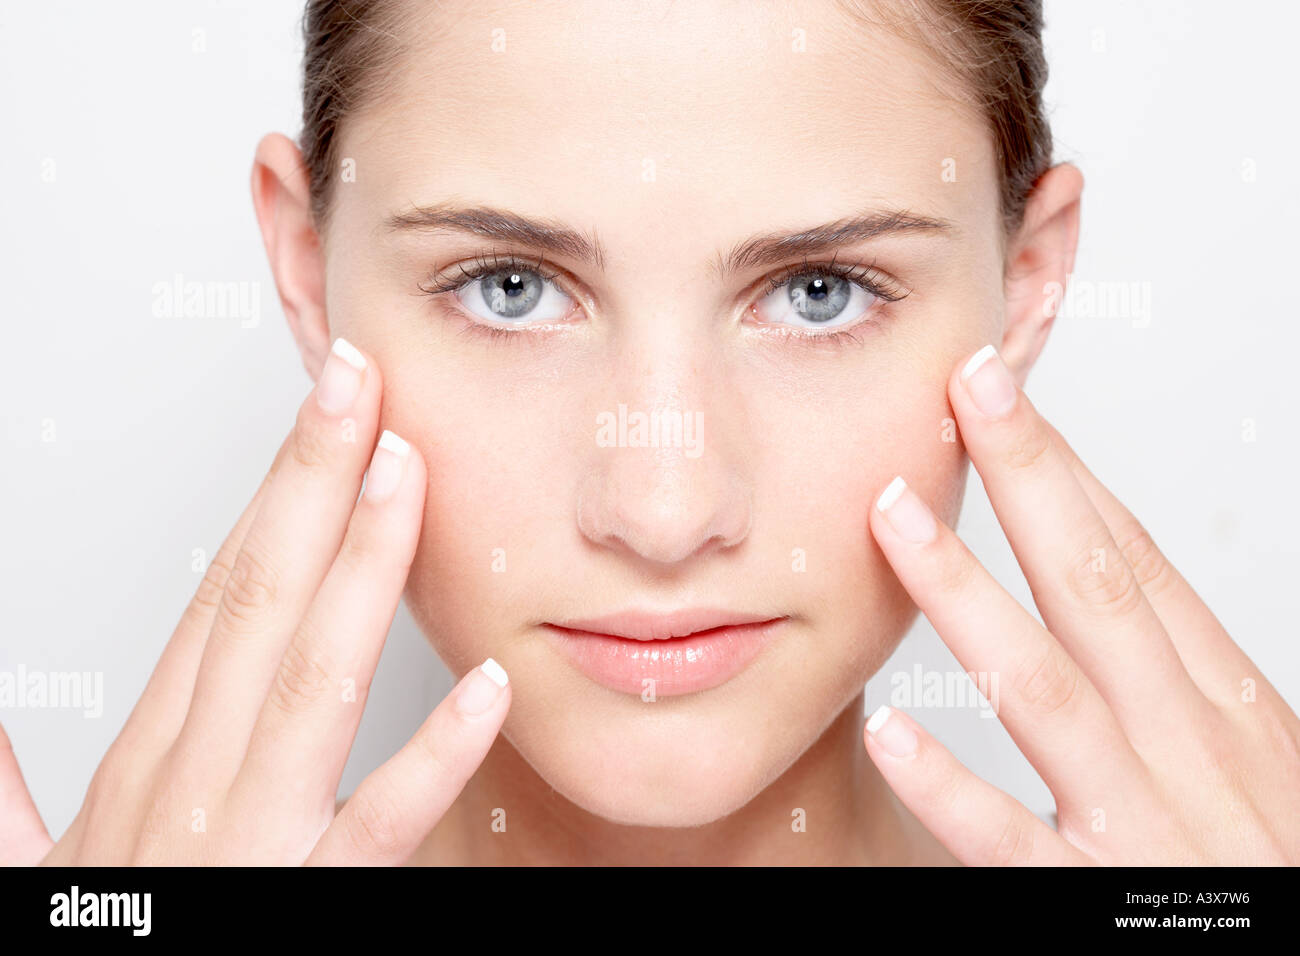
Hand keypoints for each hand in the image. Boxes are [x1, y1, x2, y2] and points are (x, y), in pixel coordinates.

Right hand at [0, 338, 509, 865]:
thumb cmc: (98, 939)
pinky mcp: (300, 903)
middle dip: (313, 486)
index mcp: (153, 754)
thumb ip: (8, 787)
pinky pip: (375, 825)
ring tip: (406, 477)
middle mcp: (198, 779)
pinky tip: (487, 687)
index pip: (221, 592)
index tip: (322, 414)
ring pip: (310, 680)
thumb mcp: (33, 865)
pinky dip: (429, 755)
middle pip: (260, 603)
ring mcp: (250, 839)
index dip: (274, 494)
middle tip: (363, 386)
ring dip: (361, 573)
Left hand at [864, 345, 1299, 864]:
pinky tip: (889, 730)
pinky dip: (951, 785)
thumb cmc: (1273, 867)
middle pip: (1096, 586)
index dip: (1066, 474)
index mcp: (1224, 705)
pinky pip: (1012, 841)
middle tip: (964, 391)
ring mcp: (1145, 821)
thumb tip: (1111, 590)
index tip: (1002, 399)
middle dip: (1028, 480)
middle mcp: (1186, 745)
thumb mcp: (1253, 758)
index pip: (1136, 564)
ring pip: (1045, 686)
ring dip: (964, 592)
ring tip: (892, 515)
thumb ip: (1180, 681)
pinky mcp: (1104, 903)